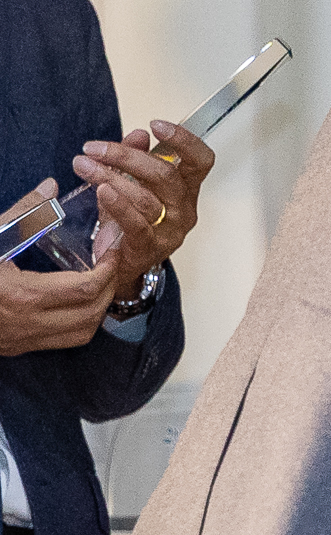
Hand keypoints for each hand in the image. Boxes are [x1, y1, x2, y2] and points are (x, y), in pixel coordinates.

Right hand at [0, 182, 126, 353]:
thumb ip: (23, 212)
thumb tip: (51, 186)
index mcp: (20, 297)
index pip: (85, 289)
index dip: (108, 266)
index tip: (112, 244)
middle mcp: (25, 325)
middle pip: (91, 313)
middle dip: (109, 285)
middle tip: (111, 258)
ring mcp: (20, 340)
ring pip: (81, 333)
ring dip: (98, 306)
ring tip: (98, 276)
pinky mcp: (15, 348)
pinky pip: (62, 340)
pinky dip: (80, 320)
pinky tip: (75, 296)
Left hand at [72, 120, 211, 283]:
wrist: (118, 270)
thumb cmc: (128, 227)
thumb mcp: (131, 188)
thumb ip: (136, 160)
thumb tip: (139, 135)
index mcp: (186, 192)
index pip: (200, 161)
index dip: (184, 140)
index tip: (156, 124)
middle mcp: (184, 210)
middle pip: (166, 174)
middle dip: (127, 156)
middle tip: (96, 148)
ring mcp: (169, 231)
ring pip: (146, 196)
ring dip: (110, 176)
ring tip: (84, 165)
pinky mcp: (149, 248)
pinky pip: (136, 223)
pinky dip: (118, 204)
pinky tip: (101, 190)